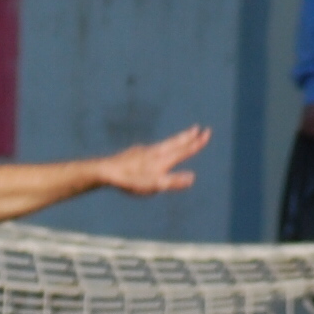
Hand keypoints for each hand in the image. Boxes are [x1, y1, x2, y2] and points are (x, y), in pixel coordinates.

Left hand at [96, 126, 210, 195]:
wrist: (106, 171)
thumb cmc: (130, 181)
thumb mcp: (153, 185)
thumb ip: (172, 181)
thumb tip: (192, 178)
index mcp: (162, 160)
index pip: (184, 150)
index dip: (196, 143)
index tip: (207, 133)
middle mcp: (155, 152)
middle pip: (175, 143)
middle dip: (188, 137)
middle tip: (199, 128)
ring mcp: (143, 152)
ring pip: (164, 144)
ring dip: (176, 140)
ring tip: (182, 136)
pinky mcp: (133, 154)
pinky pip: (151, 149)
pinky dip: (159, 147)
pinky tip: (154, 150)